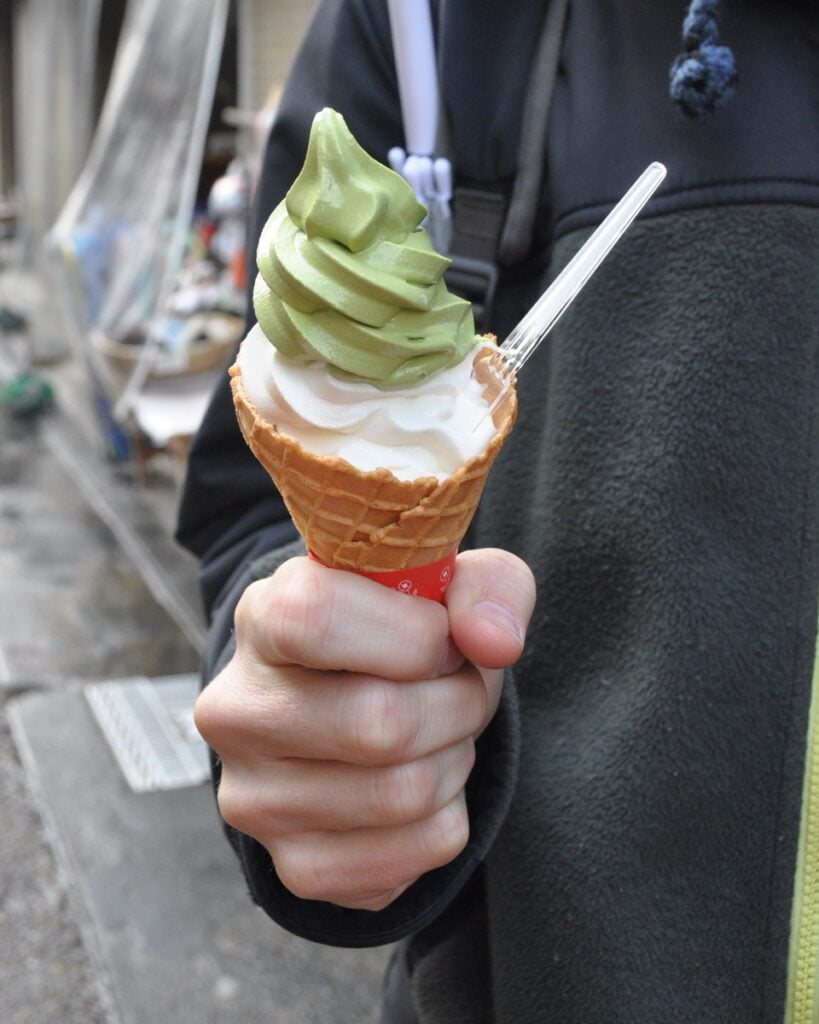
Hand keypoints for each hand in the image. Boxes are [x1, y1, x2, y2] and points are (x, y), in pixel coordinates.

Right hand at [194, 548, 535, 910]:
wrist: (359, 704)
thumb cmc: (404, 633)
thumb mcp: (450, 585)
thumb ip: (487, 588)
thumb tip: (495, 644)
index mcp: (261, 618)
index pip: (314, 619)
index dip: (411, 632)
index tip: (441, 638)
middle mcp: (238, 712)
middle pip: (379, 724)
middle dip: (458, 702)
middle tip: (459, 687)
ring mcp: (257, 799)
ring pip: (406, 794)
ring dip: (456, 758)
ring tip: (440, 731)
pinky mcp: (298, 866)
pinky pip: (423, 850)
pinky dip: (451, 814)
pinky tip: (423, 778)